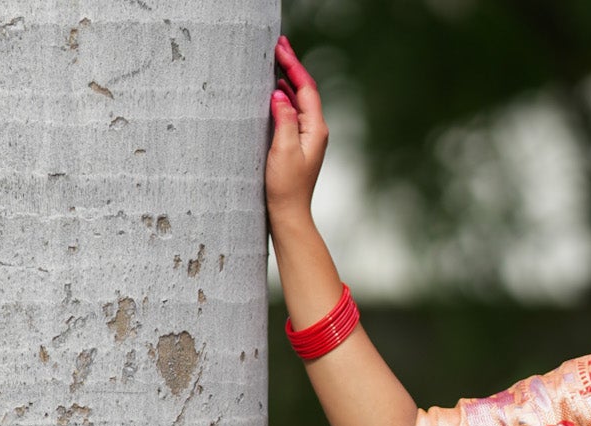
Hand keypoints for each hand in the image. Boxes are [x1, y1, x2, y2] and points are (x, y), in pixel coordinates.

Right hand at [266, 35, 327, 229]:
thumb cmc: (287, 188)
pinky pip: (292, 113)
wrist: (289, 215)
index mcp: (316, 130)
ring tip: (275, 61)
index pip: (306, 88)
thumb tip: (279, 94)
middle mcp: (315, 131)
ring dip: (287, 80)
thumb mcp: (283, 150)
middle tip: (278, 45)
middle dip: (292, 67)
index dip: (294, 65)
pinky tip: (275, 90)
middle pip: (305, 91)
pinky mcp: (298, 145)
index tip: (280, 47)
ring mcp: (307, 138)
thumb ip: (284, 119)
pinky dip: (284, 97)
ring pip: (299, 100)